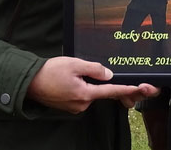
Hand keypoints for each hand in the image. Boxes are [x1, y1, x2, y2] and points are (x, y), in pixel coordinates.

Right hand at [26, 57, 158, 112]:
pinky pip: (82, 95)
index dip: (128, 89)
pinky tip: (72, 79)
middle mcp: (82, 104)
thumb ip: (94, 68)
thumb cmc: (49, 72)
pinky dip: (83, 87)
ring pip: (91, 93)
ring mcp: (75, 107)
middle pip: (102, 93)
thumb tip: (109, 74)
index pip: (112, 91)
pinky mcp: (69, 105)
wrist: (29, 83)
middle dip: (108, 86)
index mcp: (85, 94)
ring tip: (76, 73)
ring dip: (91, 84)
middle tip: (107, 76)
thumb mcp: (74, 63)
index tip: (142, 88)